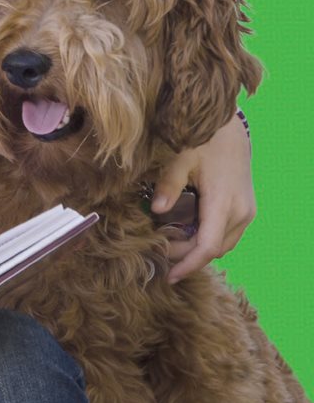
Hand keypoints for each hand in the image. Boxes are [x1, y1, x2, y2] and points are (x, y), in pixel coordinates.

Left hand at [151, 111, 254, 283]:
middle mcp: (241, 212)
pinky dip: (210, 238)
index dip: (188, 264)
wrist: (230, 126)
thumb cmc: (205, 139)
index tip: (170, 276)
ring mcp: (247, 211)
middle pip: (214, 249)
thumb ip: (169, 185)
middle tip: (161, 251)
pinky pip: (228, 234)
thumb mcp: (182, 157)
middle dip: (188, 256)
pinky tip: (190, 232)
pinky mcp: (246, 208)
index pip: (207, 247)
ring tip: (173, 244)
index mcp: (224, 203)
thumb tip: (156, 211)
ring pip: (223, 244)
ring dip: (200, 248)